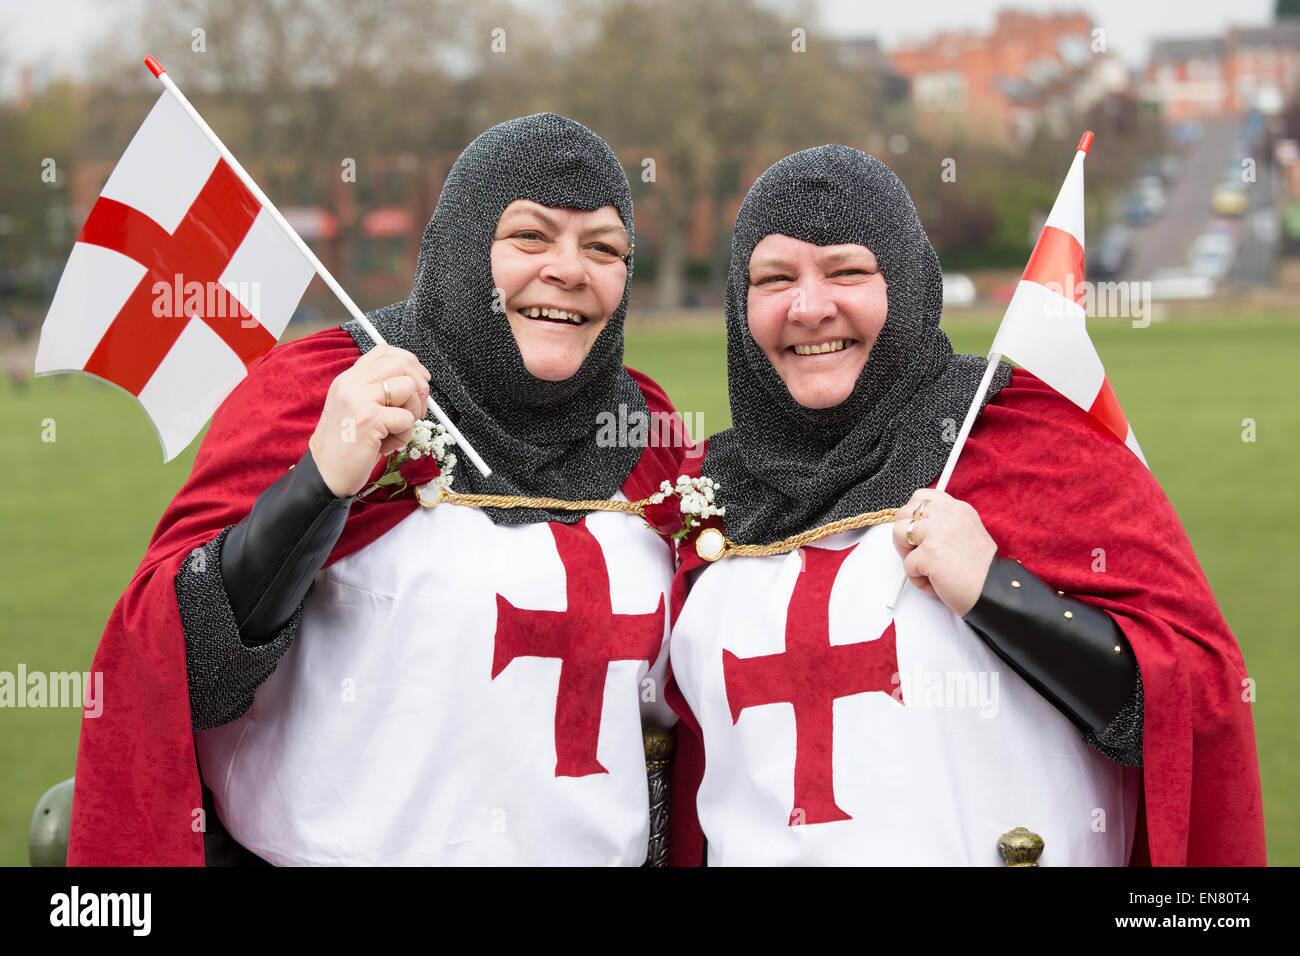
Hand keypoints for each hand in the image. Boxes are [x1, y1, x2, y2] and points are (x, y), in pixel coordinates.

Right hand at [308, 345, 431, 497]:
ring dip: (412, 413)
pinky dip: (404, 436)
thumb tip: (418, 379)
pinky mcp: (369, 419)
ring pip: (409, 388)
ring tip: (395, 430)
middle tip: (414, 410)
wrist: (326, 473)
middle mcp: (351, 384)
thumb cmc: (347, 444)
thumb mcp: (359, 408)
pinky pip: (406, 419)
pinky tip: (386, 445)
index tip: (418, 380)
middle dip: (419, 388)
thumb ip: (379, 390)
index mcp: (348, 379)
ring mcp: (359, 399)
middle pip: (402, 364)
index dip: (410, 363)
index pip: (385, 351)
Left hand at [891, 489, 996, 616]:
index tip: (916, 532)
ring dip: (906, 554)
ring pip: (899, 533)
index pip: (921, 496)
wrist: (994, 592)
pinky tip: (936, 583)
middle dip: (904, 534)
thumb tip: (916, 526)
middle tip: (917, 553)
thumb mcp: (968, 534)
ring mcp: (937, 533)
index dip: (912, 514)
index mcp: (958, 509)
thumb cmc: (980, 572)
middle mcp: (948, 515)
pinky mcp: (929, 553)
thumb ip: (944, 525)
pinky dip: (917, 579)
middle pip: (904, 512)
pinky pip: (907, 565)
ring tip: (925, 567)